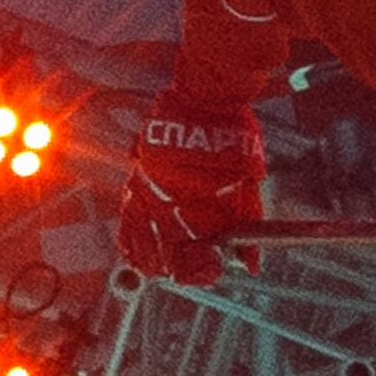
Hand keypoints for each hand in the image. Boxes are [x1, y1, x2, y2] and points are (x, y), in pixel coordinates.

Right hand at [118, 90, 264, 283]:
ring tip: (159, 264)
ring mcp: (148, 196)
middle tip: (188, 266)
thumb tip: (250, 264)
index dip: (200, 273)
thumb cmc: (231, 142)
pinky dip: (130, 241)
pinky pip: (125, 221)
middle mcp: (169, 210)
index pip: (191, 263)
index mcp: (199, 214)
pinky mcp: (136, 182)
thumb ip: (246, 230)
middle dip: (175, 270)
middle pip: (162, 260)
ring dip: (149, 260)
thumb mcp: (249, 189)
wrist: (205, 102)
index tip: (211, 267)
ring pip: (139, 245)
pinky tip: (135, 249)